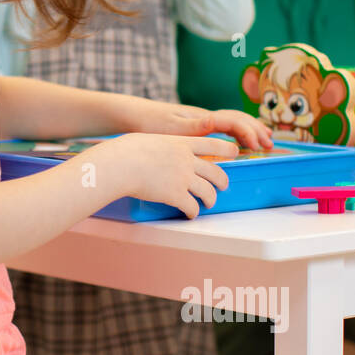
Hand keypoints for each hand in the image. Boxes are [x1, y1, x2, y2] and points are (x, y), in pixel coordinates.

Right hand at [98, 133, 234, 219]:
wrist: (120, 164)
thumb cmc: (127, 151)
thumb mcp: (151, 140)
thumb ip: (164, 146)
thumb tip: (161, 151)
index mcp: (182, 143)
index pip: (213, 144)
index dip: (227, 150)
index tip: (234, 153)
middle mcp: (187, 160)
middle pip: (216, 172)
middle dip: (223, 181)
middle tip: (223, 186)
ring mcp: (183, 178)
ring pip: (208, 192)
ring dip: (211, 199)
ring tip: (208, 203)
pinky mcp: (176, 195)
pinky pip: (192, 207)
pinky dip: (193, 212)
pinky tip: (190, 214)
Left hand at [135, 103, 272, 150]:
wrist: (132, 115)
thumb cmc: (149, 123)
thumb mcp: (171, 128)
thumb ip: (194, 127)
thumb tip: (215, 122)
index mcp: (201, 118)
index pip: (233, 121)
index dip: (248, 132)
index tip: (257, 145)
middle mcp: (204, 117)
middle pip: (237, 119)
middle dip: (255, 130)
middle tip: (270, 144)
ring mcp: (201, 120)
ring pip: (232, 121)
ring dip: (250, 129)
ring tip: (264, 139)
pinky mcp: (195, 125)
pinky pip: (223, 127)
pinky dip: (237, 132)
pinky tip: (240, 140)